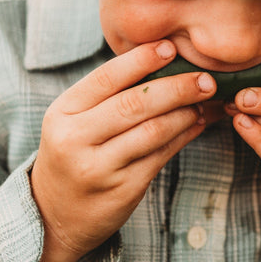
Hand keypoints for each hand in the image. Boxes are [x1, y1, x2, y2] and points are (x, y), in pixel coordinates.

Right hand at [30, 40, 216, 261]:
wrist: (55, 214)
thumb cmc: (74, 152)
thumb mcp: (74, 119)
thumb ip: (108, 93)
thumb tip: (162, 59)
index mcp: (63, 112)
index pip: (107, 77)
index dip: (142, 59)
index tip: (171, 47)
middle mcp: (76, 139)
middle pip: (134, 104)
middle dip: (176, 87)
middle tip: (205, 78)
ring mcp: (99, 168)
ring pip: (152, 131)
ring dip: (185, 113)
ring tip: (203, 101)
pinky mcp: (122, 190)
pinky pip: (161, 156)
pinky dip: (183, 136)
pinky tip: (196, 124)